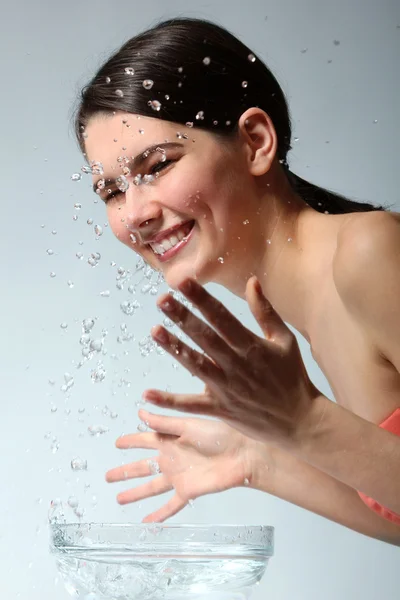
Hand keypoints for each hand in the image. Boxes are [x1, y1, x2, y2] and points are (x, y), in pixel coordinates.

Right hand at [105, 409, 264, 521]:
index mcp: (171, 440)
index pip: (145, 440)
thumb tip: (140, 413)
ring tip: (119, 499)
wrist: (241, 455)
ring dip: (135, 493)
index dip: (131, 441)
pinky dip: (159, 515)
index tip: (117, 443)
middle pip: (143, 466)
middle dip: (125, 471)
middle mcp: (171, 459)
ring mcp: (178, 477)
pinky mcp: (188, 491)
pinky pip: (171, 506)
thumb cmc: (219, 435)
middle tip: (108, 476)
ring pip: (151, 488)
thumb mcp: (188, 424)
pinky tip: (147, 522)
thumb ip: (164, 422)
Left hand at [143, 276, 321, 448]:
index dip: (202, 299)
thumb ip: (265, 311)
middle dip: (183, 317)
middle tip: (162, 300)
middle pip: (205, 337)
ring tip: (154, 331)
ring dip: (174, 349)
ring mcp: (226, 388)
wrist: (300, 420)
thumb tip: (252, 281)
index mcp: (252, 346)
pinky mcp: (220, 409)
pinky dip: (170, 401)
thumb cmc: (292, 376)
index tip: (183, 283)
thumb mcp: (285, 340)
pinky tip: (148, 394)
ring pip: (196, 365)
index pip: (222, 317)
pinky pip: (192, 405)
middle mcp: (236, 364)